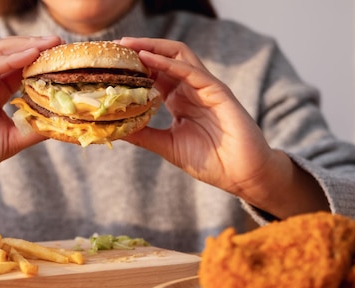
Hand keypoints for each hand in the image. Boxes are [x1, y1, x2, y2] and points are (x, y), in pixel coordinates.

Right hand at [0, 36, 61, 232]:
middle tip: (61, 43)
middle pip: (11, 54)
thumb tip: (64, 120)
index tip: (66, 57)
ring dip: (25, 46)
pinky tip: (30, 56)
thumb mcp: (12, 139)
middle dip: (36, 45)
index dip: (42, 60)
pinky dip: (9, 60)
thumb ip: (34, 127)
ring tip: (49, 45)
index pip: (20, 67)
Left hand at [119, 37, 327, 217]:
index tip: (112, 66)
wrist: (242, 175)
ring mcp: (205, 88)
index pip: (155, 75)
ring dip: (152, 48)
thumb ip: (144, 135)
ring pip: (179, 56)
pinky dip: (168, 63)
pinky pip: (191, 71)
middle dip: (141, 49)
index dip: (135, 67)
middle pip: (165, 59)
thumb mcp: (167, 146)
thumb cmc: (211, 162)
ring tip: (128, 45)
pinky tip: (148, 59)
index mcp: (180, 100)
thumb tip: (114, 129)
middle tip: (116, 47)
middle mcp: (192, 90)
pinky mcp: (218, 91)